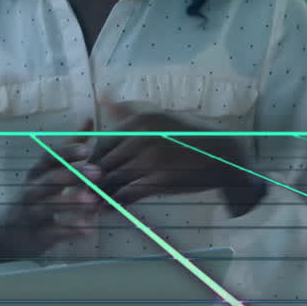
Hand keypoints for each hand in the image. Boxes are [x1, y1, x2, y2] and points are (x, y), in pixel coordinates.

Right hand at [0, 129, 103, 262]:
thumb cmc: (36, 194)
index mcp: (37, 172)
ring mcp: (31, 213)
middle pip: (49, 180)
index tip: (88, 149)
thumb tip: (90, 118)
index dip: (67, 153)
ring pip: (50, 206)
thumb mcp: (48, 170)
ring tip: (94, 202)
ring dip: (72, 203)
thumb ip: (71, 147)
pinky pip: (52, 233)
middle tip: (98, 173)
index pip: (49, 158)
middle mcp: (32, 190)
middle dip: (73, 175)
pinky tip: (89, 231)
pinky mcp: (35, 235)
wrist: (6, 231)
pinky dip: (69, 231)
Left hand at [89, 101, 265, 215]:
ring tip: (93, 203)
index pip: (103, 142)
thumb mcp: (159, 117)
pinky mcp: (160, 180)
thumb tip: (103, 96)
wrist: (224, 155)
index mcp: (139, 122)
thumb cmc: (189, 137)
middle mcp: (141, 138)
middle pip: (104, 161)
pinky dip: (117, 203)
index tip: (90, 171)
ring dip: (101, 193)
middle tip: (83, 192)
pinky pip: (129, 193)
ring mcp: (150, 159)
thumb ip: (129, 111)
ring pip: (113, 179)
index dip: (93, 159)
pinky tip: (112, 208)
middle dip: (92, 179)